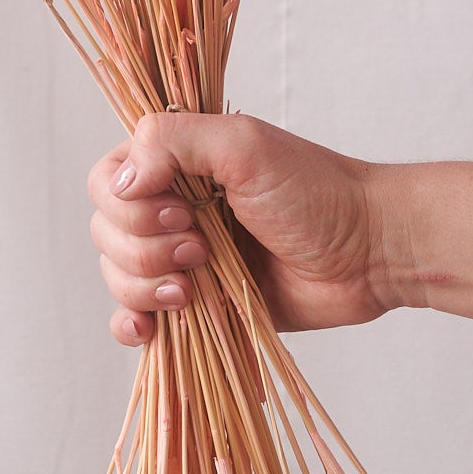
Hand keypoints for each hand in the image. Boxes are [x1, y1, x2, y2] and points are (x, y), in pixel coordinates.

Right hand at [86, 111, 386, 345]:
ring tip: (199, 285)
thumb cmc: (314, 191)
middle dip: (144, 249)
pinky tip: (150, 330)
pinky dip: (132, 326)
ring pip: (118, 276)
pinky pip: (137, 320)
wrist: (366, 253)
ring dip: (145, 288)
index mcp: (174, 162)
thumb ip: (173, 142)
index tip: (181, 212)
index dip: (129, 205)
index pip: (107, 180)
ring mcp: (181, 258)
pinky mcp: (197, 305)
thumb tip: (121, 181)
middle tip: (201, 248)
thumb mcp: (243, 145)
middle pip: (106, 232)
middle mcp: (169, 207)